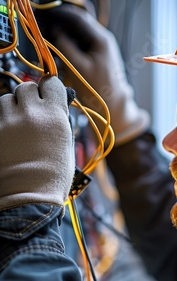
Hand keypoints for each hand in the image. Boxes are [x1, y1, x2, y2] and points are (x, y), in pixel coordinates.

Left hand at [0, 76, 74, 210]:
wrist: (29, 197)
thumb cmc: (52, 177)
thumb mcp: (66, 146)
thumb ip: (60, 122)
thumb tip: (56, 108)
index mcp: (55, 115)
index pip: (51, 84)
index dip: (49, 89)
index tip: (48, 95)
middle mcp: (32, 113)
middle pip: (26, 88)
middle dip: (29, 97)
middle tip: (32, 112)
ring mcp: (9, 121)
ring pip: (7, 98)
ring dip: (12, 107)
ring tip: (17, 124)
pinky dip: (2, 120)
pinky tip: (8, 134)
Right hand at [42, 5, 149, 144]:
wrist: (114, 106)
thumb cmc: (97, 89)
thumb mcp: (77, 67)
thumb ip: (66, 46)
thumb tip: (55, 31)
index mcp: (101, 39)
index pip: (78, 16)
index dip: (60, 13)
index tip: (44, 13)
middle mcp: (102, 39)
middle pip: (78, 23)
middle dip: (61, 23)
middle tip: (44, 27)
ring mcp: (100, 47)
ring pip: (78, 34)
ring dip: (65, 35)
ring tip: (51, 40)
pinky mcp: (97, 56)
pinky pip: (81, 45)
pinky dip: (70, 45)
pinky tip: (60, 52)